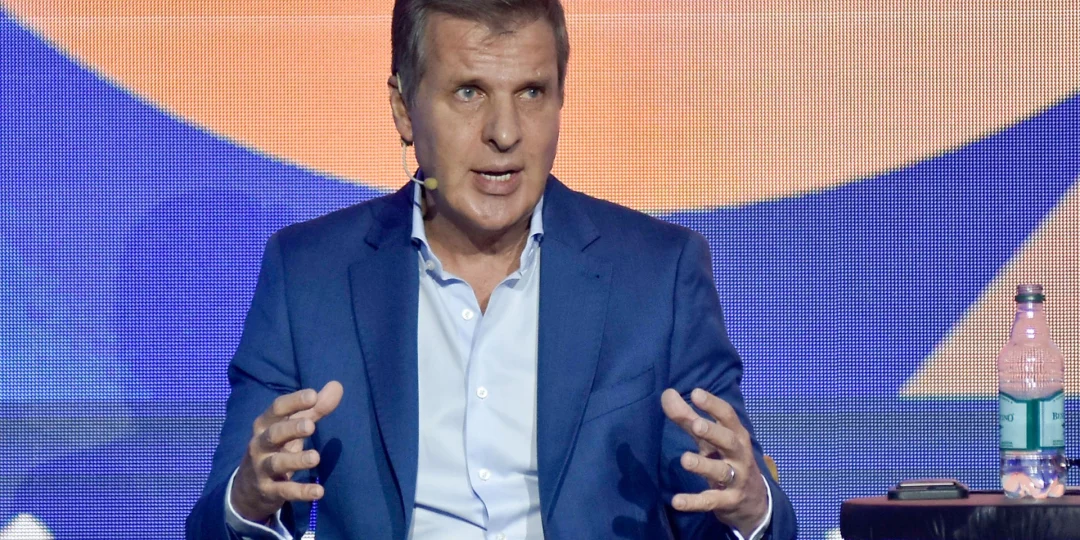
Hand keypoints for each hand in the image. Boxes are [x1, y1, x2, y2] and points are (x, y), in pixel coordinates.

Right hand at [230, 381, 343, 522]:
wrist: (248, 488)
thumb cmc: (277, 448)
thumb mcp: (292, 427)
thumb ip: (315, 409)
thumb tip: (337, 385)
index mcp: (266, 424)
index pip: (277, 408)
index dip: (294, 401)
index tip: (313, 395)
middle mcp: (260, 444)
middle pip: (273, 433)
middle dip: (291, 428)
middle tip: (311, 425)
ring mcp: (262, 468)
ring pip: (277, 463)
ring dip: (296, 460)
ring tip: (315, 457)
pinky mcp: (268, 490)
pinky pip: (284, 491)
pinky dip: (300, 492)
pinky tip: (318, 492)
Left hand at [661, 387, 768, 534]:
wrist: (754, 503)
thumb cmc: (727, 460)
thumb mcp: (710, 440)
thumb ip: (688, 418)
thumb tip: (667, 394)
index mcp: (736, 435)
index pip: (728, 416)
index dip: (713, 405)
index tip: (696, 393)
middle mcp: (739, 455)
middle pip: (729, 441)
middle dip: (714, 432)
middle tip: (697, 424)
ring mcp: (736, 480)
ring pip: (721, 471)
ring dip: (703, 465)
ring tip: (684, 459)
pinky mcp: (729, 502)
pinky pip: (711, 501)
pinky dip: (694, 502)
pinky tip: (676, 501)